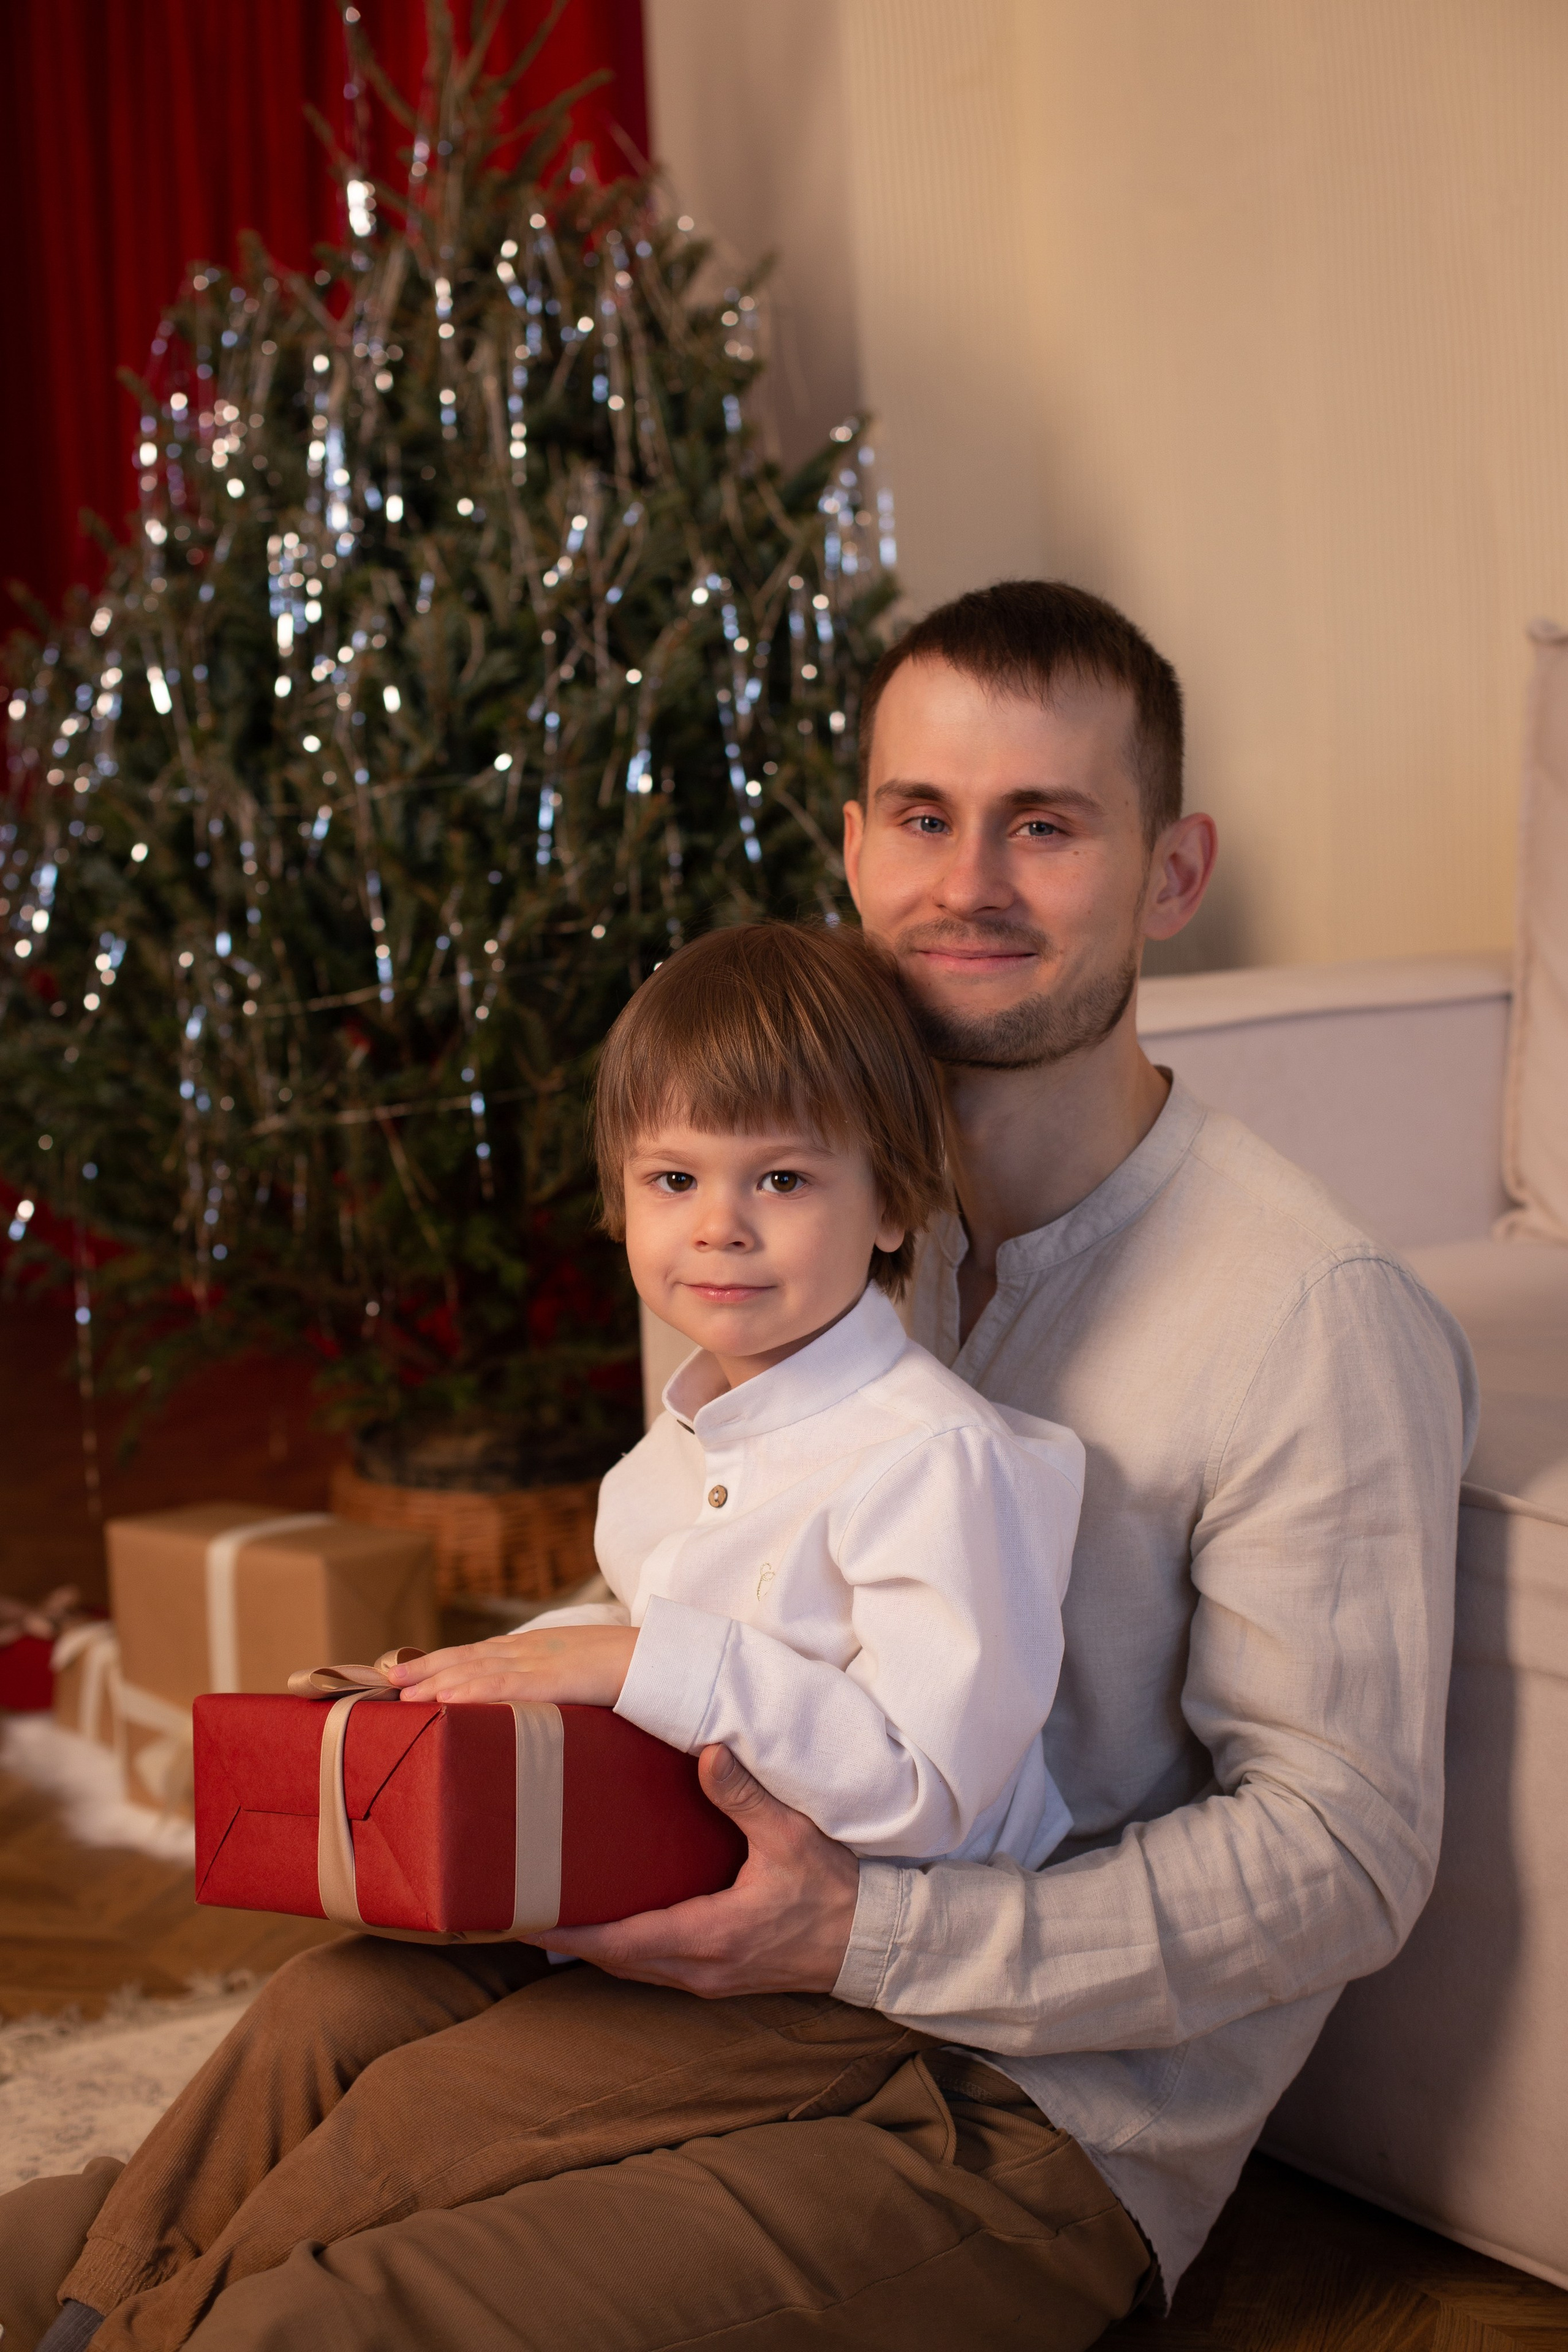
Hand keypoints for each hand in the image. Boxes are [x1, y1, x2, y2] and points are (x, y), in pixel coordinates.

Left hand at [385, 1624, 638, 1708]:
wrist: (659, 1658)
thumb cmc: (622, 1669)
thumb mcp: (574, 1674)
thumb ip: (545, 1684)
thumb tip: (520, 1705)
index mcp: (532, 1649)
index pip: (474, 1653)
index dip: (437, 1661)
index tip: (402, 1672)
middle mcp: (529, 1651)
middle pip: (466, 1658)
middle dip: (425, 1670)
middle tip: (386, 1682)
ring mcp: (541, 1662)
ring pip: (478, 1669)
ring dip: (438, 1681)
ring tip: (404, 1695)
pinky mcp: (556, 1679)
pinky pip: (509, 1686)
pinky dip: (475, 1691)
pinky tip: (448, 1700)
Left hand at [530, 1744, 861, 1996]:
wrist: (873, 1941)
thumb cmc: (835, 1890)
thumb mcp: (793, 1836)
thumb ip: (746, 1796)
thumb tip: (708, 1752)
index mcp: (710, 1934)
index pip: (619, 1939)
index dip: (567, 1929)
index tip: (521, 1913)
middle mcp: (699, 1967)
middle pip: (613, 1958)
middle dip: (566, 1934)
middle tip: (520, 1899)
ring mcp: (708, 1978)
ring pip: (632, 1966)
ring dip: (594, 1941)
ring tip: (552, 1906)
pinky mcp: (718, 1975)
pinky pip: (655, 1965)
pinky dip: (625, 1945)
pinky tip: (612, 1917)